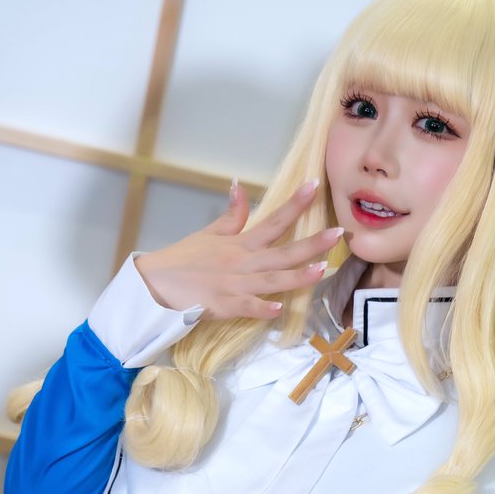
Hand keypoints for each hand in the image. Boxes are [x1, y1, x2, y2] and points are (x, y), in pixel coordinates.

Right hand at [135, 179, 343, 320]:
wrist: (155, 284)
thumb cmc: (184, 260)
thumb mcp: (209, 234)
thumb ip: (232, 215)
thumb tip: (241, 185)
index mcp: (240, 243)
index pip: (273, 220)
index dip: (294, 204)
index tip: (313, 186)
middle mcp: (242, 262)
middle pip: (282, 251)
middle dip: (311, 243)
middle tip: (338, 233)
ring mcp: (235, 285)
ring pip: (271, 280)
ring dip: (297, 275)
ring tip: (322, 269)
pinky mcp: (224, 306)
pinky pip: (247, 308)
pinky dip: (262, 308)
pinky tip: (279, 308)